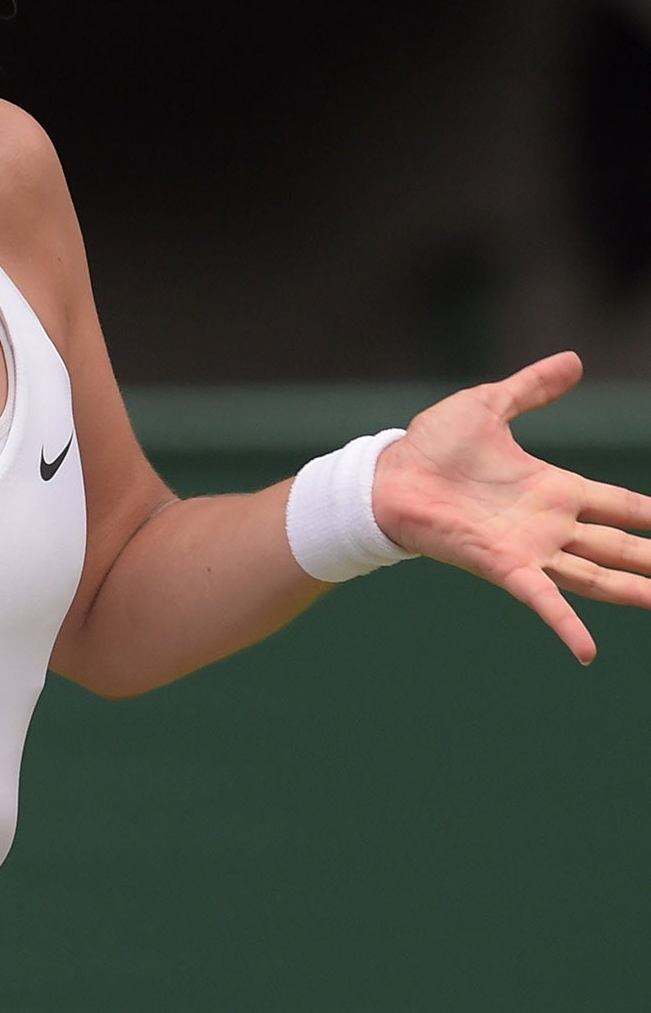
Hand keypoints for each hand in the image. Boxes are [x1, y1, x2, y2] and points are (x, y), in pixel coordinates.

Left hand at [373, 350, 650, 662]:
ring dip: (632, 592)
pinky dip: (566, 626)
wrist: (386, 477)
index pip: (621, 505)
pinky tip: (589, 652)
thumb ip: (531, 389)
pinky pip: (542, 601)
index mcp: (554, 489)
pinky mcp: (502, 567)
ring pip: (596, 577)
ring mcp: (529, 549)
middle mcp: (550, 525)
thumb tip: (573, 361)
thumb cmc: (430, 447)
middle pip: (619, 546)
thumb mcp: (488, 407)